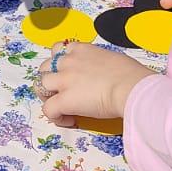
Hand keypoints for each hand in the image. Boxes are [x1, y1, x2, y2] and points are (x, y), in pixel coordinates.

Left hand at [37, 42, 154, 125]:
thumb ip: (103, 64)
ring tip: (59, 106)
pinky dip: (55, 116)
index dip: (60, 63)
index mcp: (82, 50)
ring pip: (41, 85)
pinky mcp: (64, 100)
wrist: (130, 86)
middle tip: (60, 91)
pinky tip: (69, 120)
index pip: (60, 50)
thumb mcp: (114, 59)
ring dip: (47, 96)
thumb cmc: (131, 74)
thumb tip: (107, 76)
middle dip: (49, 78)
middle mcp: (69, 61)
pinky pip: (48, 109)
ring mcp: (64, 80)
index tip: (69, 74)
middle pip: (45, 66)